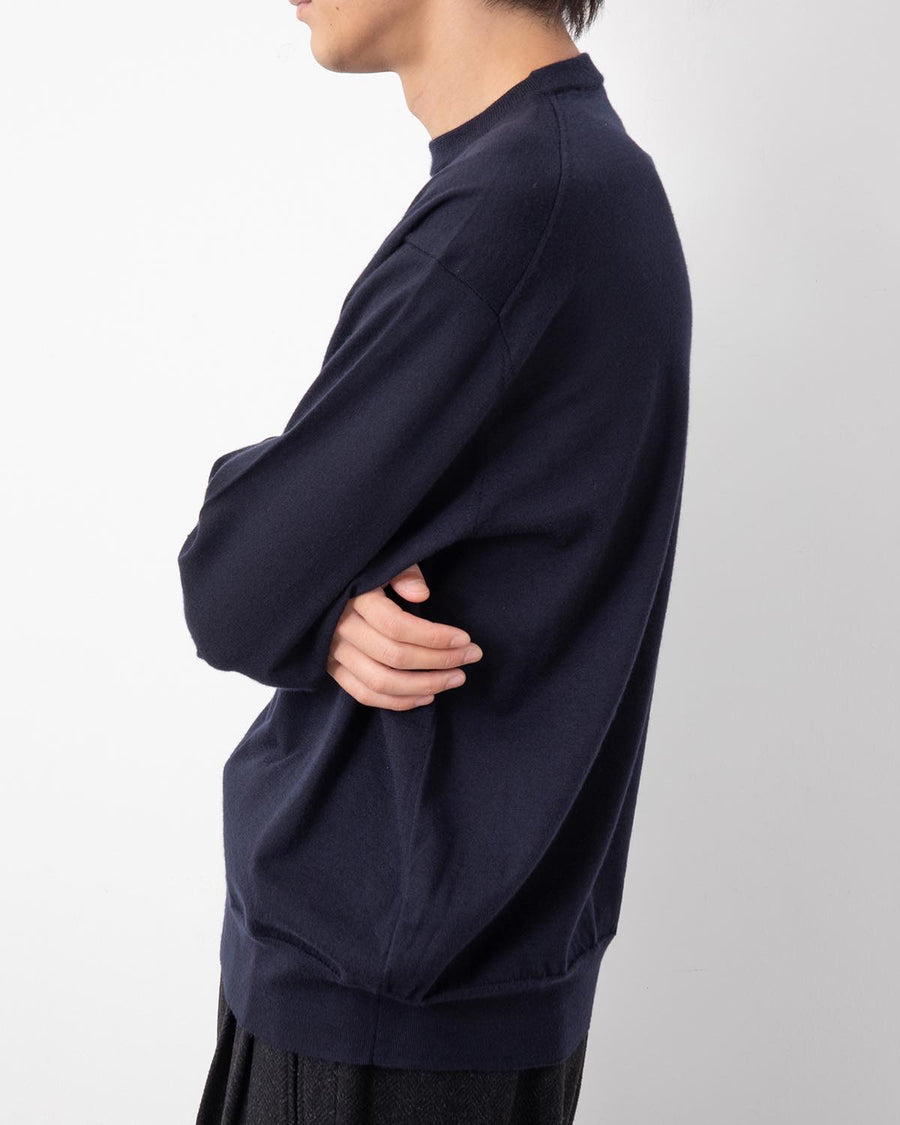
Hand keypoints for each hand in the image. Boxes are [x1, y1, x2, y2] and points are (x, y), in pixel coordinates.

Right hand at [326, 564, 482, 708]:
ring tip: (457, 678)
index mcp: (354, 598)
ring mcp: (333, 652)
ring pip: (380, 681)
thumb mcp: (384, 561)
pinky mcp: (332, 670)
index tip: (464, 638)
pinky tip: (428, 696)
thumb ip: (404, 573)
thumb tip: (421, 594)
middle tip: (472, 656)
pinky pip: (364, 694)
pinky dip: (397, 702)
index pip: (396, 625)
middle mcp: (340, 628)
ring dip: (424, 686)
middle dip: (439, 661)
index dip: (433, 636)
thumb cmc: (366, 572)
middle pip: (393, 656)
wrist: (325, 584)